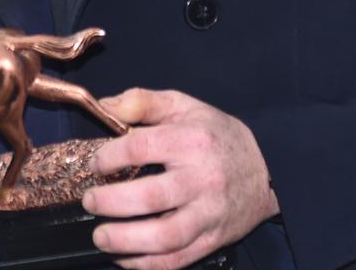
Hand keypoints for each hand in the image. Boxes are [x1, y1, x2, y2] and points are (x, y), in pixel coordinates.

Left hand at [81, 88, 278, 269]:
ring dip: (126, 240)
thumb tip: (104, 106)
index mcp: (192, 139)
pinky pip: (177, 260)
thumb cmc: (215, 134)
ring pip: (165, 236)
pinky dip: (146, 264)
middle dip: (112, 203)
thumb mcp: (182, 105)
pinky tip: (124, 257)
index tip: (96, 164)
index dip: (111, 156)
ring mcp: (209, 213)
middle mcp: (202, 178)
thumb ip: (142, 101)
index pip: (142, 147)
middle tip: (89, 201)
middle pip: (151, 197)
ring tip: (100, 236)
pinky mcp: (213, 240)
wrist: (266, 168)